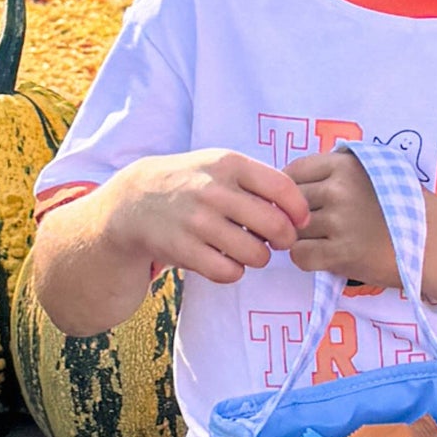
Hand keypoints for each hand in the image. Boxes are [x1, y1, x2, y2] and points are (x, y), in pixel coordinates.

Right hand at [103, 150, 309, 283]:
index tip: (299, 221)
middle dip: (283, 239)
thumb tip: (302, 213)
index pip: (283, 189)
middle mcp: (213, 190)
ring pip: (256, 254)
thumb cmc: (192, 182)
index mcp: (229, 164)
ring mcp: (197, 221)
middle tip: (276, 241)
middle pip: (275, 227)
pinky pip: (229, 272)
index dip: (299, 211)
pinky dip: (234, 271)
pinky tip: (226, 260)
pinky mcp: (184, 250)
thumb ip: (260, 182)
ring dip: (258, 257)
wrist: (134, 201)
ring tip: (247, 249)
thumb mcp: (221, 165)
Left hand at [286, 152, 399, 286]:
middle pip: (290, 203)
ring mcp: (339, 221)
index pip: (293, 171)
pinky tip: (327, 259)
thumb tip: (291, 180)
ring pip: (292, 230)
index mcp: (344, 165)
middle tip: (316, 228)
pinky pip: (300, 256)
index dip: (292, 190)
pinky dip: (308, 260)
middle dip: (296, 217)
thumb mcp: (374, 172)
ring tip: (326, 244)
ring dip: (303, 240)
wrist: (435, 242)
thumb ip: (337, 172)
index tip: (300, 203)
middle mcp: (339, 189)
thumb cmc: (405, 208)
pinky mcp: (341, 253)